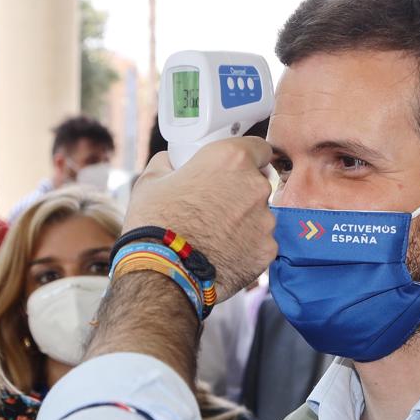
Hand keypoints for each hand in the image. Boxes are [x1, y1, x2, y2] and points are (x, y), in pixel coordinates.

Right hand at [123, 137, 275, 300]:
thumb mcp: (152, 178)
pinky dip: (246, 248)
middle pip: (257, 184)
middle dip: (241, 193)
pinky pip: (260, 243)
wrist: (163, 271)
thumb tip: (173, 162)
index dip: (247, 158)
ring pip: (259, 216)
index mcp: (232, 159)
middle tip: (213, 207)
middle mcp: (255, 186)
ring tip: (214, 236)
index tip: (235, 169)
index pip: (259, 148)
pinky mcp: (266, 250)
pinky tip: (222, 254)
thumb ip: (172, 163)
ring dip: (243, 222)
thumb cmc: (156, 222)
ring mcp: (265, 221)